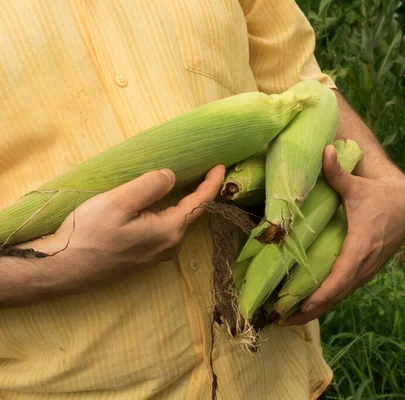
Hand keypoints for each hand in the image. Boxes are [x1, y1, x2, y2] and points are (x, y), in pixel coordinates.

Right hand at [23, 166, 224, 294]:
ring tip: (183, 181)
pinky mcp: (143, 257)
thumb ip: (150, 186)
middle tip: (203, 168)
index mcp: (170, 231)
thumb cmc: (88, 234)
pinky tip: (158, 203)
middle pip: (191, 213)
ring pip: (176, 222)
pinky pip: (164, 229)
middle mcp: (170, 246)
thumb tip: (172, 176)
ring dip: (182, 202)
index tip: (222, 165)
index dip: (212, 182)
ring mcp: (157, 255)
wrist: (62, 268)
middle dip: (199, 191)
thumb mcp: (119, 202)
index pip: (200, 203)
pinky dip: (168, 212)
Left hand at [284, 145, 404, 325]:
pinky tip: (309, 307)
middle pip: (337, 295)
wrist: (404, 204)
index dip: (322, 295)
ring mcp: (367, 270)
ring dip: (317, 310)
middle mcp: (365, 263)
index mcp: (361, 246)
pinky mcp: (365, 270)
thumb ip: (337, 172)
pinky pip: (345, 290)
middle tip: (281, 320)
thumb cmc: (378, 194)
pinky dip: (328, 300)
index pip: (341, 277)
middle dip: (311, 310)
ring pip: (341, 296)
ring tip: (289, 320)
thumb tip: (324, 149)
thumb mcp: (358, 185)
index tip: (302, 307)